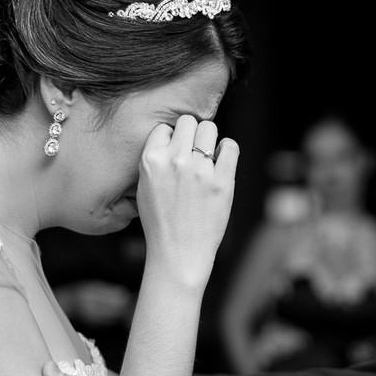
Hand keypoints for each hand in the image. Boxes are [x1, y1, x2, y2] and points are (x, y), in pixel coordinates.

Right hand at [137, 115, 237, 287]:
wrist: (179, 253)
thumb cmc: (161, 222)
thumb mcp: (144, 187)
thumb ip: (156, 160)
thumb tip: (174, 136)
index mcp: (151, 160)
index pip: (165, 127)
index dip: (172, 139)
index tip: (177, 154)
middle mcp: (175, 160)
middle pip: (188, 122)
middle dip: (192, 135)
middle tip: (194, 155)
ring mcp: (200, 170)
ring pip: (209, 128)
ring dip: (209, 140)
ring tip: (208, 159)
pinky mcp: (223, 181)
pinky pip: (230, 146)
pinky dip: (227, 150)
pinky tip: (222, 162)